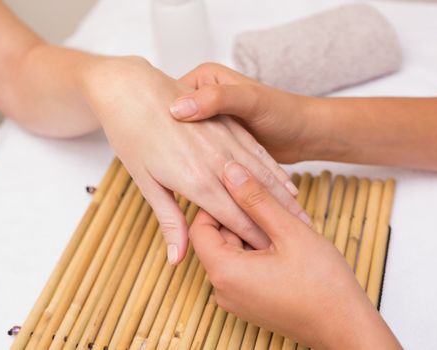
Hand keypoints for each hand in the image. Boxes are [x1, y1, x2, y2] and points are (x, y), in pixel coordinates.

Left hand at [80, 57, 307, 263]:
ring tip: (304, 220)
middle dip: (278, 226)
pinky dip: (277, 173)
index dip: (256, 239)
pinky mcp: (231, 125)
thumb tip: (178, 258)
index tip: (273, 256)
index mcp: (196, 181)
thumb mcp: (146, 182)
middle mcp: (218, 163)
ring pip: (265, 177)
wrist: (133, 88)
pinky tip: (290, 185)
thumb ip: (170, 220)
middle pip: (256, 202)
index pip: (235, 219)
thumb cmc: (133, 135)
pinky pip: (260, 154)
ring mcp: (227, 141)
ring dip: (285, 202)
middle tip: (299, 245)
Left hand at [189, 160, 400, 348]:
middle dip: (240, 218)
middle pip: (217, 239)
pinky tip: (283, 243)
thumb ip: (255, 199)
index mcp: (225, 272)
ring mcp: (236, 299)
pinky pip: (243, 268)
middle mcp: (223, 289)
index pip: (200, 227)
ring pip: (233, 252)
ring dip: (252, 233)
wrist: (345, 327)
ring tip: (281, 225)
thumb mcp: (288, 231)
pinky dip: (258, 251)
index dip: (217, 203)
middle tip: (269, 205)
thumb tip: (230, 171)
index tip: (239, 191)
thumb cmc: (323, 284)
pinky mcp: (250, 302)